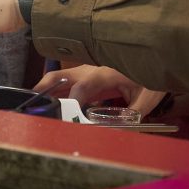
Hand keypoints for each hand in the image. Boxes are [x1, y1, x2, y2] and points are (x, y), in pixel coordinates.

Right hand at [34, 65, 165, 115]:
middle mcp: (90, 70)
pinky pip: (68, 81)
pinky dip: (57, 90)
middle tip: (35, 104)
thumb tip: (122, 133)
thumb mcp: (146, 97)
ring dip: (47, 89)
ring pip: (60, 76)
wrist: (153, 55)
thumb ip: (134, 115)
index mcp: (104, 73)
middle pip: (61, 76)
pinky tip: (52, 103)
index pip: (82, 86)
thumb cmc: (150, 74)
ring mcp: (87, 70)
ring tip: (36, 105)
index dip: (73, 99)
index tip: (69, 114)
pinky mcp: (88, 75)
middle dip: (46, 89)